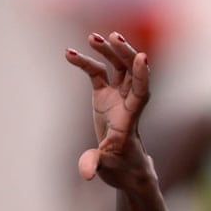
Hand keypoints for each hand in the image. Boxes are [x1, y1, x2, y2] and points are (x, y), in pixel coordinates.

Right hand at [64, 32, 150, 182]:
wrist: (125, 169)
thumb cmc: (121, 170)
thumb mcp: (107, 169)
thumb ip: (96, 164)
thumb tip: (86, 173)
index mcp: (130, 120)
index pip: (141, 94)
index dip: (142, 76)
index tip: (142, 57)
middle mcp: (127, 104)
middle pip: (131, 73)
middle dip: (124, 54)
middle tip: (114, 38)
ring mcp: (117, 98)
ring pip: (118, 68)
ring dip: (108, 51)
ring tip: (92, 38)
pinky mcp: (105, 96)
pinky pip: (97, 73)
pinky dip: (85, 62)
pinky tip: (69, 54)